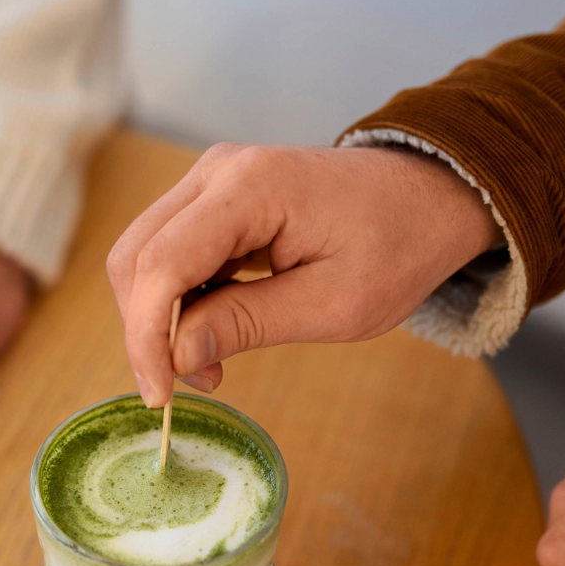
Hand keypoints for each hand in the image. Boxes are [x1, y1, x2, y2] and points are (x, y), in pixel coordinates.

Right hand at [106, 144, 502, 405]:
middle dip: (147, 330)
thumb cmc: (397, 246)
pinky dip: (176, 300)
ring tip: (209, 362)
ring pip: (143, 255)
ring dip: (159, 318)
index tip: (159, 394)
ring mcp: (211, 180)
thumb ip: (247, 324)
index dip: (147, 335)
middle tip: (189, 383)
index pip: (161, 264)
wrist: (428, 196)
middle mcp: (217, 171)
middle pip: (136, 256)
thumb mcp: (334, 304)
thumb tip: (175, 356)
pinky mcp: (213, 198)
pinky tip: (213, 330)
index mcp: (251, 187)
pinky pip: (168, 251)